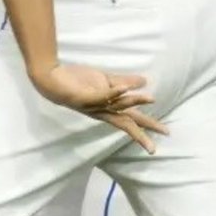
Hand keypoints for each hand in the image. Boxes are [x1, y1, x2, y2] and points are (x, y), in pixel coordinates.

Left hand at [30, 63, 167, 154]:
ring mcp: (93, 106)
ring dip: (134, 101)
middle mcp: (102, 111)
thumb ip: (124, 81)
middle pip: (127, 122)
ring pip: (118, 106)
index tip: (164, 135)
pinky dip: (113, 93)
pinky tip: (124, 88)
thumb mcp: (105, 80)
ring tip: (151, 98)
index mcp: (107, 109)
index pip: (131, 120)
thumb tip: (145, 81)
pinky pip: (100, 96)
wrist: (52, 78)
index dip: (147, 128)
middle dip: (143, 129)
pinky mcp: (84, 98)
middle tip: (160, 138)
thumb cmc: (77, 81)